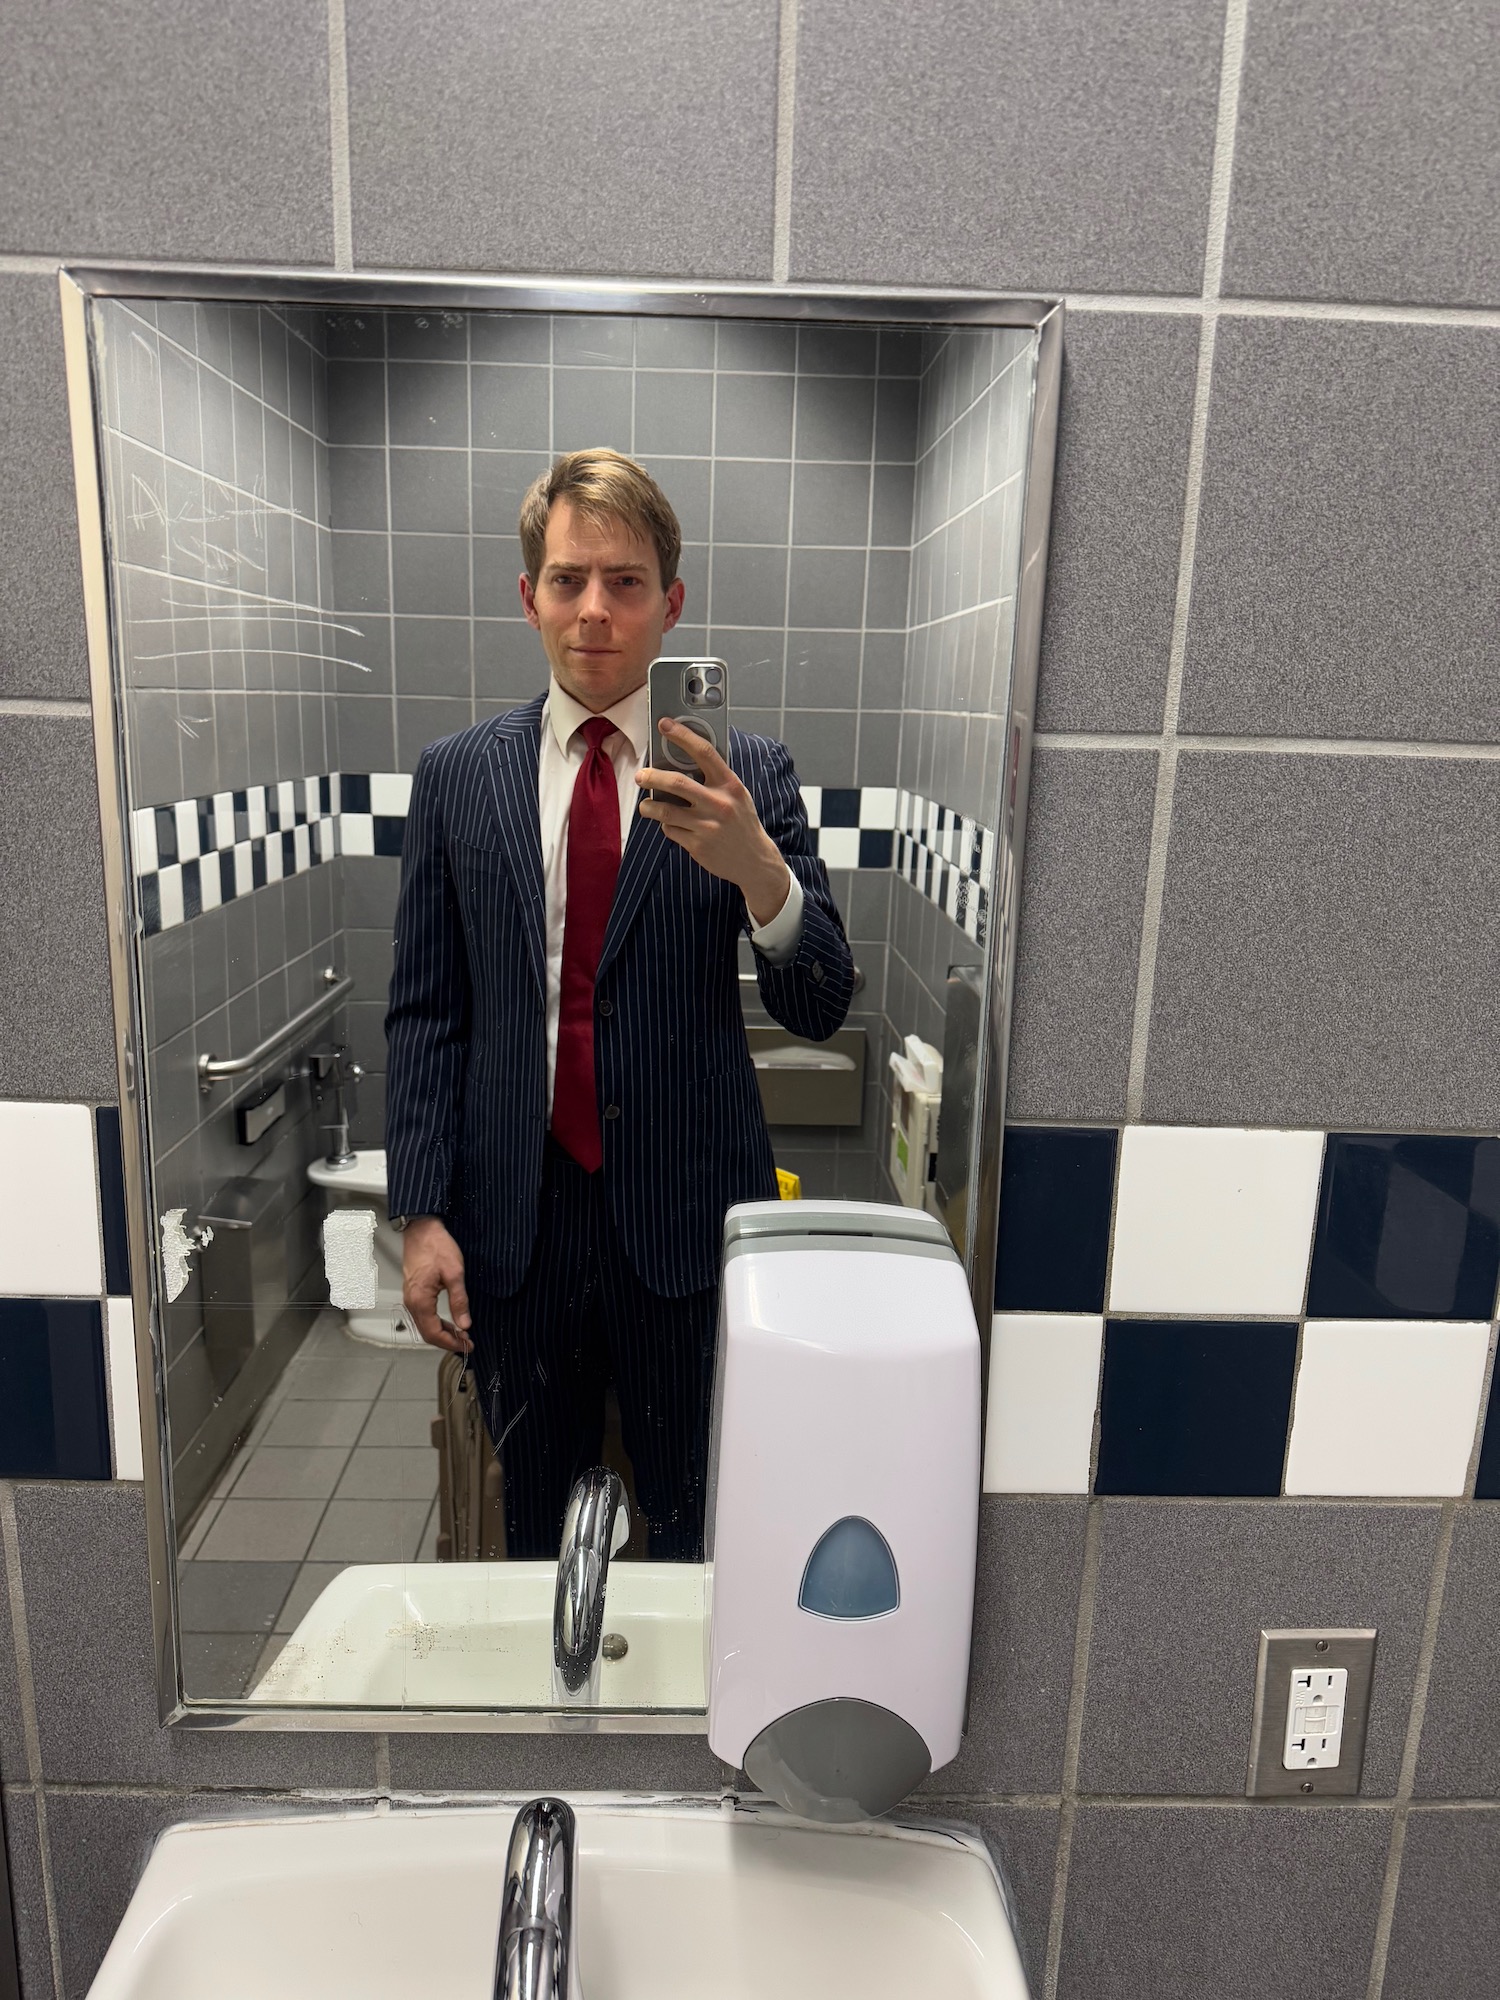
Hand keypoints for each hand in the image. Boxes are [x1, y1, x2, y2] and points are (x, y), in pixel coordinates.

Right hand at [402, 1217, 472, 1354]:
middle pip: (427, 1333)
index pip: (434, 1333)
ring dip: (442, 1333)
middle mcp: (412, 1302)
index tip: (467, 1346)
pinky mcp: (413, 1292)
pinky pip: (423, 1315)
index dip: (451, 1343)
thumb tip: (464, 1323)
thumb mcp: (455, 1273)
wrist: (422, 1230)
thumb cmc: (436, 1246)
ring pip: (425, 1325)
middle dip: (447, 1341)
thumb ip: (459, 1301)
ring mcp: (411, 1297)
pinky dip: (436, 1323)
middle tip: (466, 1343)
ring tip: (461, 1334)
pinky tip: (449, 1321)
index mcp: (420, 1300)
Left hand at [636, 720, 790, 926]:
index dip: (682, 735)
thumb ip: (715, 780)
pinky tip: (670, 824)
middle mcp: (719, 804)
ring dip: (649, 807)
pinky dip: (666, 826)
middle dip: (652, 777)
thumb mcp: (737, 795)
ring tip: (646, 806)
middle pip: (676, 783)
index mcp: (730, 785)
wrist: (754, 861)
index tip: (664, 725)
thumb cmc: (742, 822)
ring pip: (666, 811)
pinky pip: (670, 831)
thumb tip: (681, 760)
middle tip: (641, 776)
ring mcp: (707, 827)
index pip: (704, 752)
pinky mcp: (697, 846)